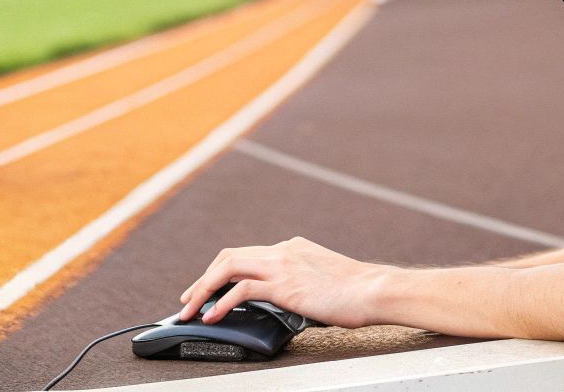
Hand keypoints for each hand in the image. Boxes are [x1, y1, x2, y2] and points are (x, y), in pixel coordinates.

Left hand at [176, 237, 388, 328]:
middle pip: (229, 257)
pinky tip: (213, 316)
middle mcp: (282, 251)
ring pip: (227, 268)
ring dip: (203, 289)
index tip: (209, 287)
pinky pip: (241, 290)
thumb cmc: (356, 292)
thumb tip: (284, 303)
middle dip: (204, 278)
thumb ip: (298, 284)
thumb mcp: (321, 279)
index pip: (246, 254)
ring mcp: (282, 266)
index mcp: (291, 248)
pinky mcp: (284, 285)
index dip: (222, 271)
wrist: (375, 290)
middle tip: (188, 298)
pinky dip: (221, 302)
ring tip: (191, 309)